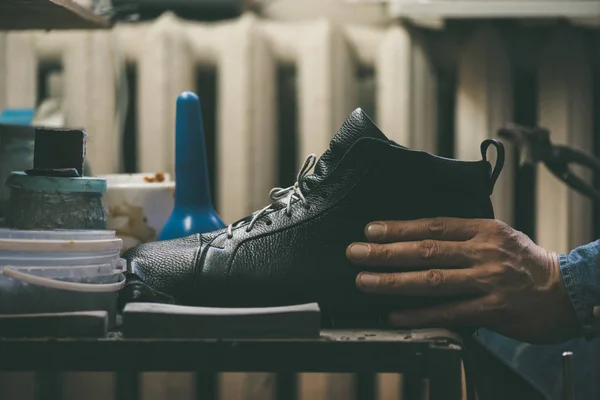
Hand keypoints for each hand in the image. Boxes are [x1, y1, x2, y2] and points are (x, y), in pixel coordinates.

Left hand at [346, 218, 581, 343]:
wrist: (566, 291)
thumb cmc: (526, 263)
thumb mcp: (497, 236)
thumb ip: (463, 236)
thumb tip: (419, 236)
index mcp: (483, 230)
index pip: (433, 224)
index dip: (399, 227)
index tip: (370, 230)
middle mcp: (483, 252)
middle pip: (426, 250)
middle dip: (386, 252)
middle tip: (355, 253)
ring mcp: (487, 281)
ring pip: (432, 280)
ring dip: (394, 282)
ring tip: (364, 281)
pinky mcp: (492, 310)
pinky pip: (449, 313)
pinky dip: (419, 315)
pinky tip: (395, 316)